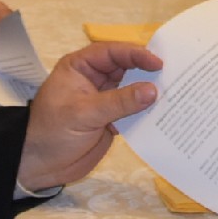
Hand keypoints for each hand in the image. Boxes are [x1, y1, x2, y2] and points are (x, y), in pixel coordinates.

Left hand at [20, 41, 161, 191]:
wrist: (40, 166)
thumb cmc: (52, 132)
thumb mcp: (84, 114)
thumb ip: (119, 102)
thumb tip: (153, 90)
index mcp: (80, 67)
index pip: (111, 52)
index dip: (135, 54)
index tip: (158, 62)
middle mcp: (94, 79)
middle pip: (126, 67)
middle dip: (147, 70)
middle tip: (175, 73)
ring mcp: (104, 99)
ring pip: (132, 88)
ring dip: (149, 91)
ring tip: (177, 91)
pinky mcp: (112, 119)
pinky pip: (133, 110)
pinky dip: (147, 111)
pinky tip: (165, 112)